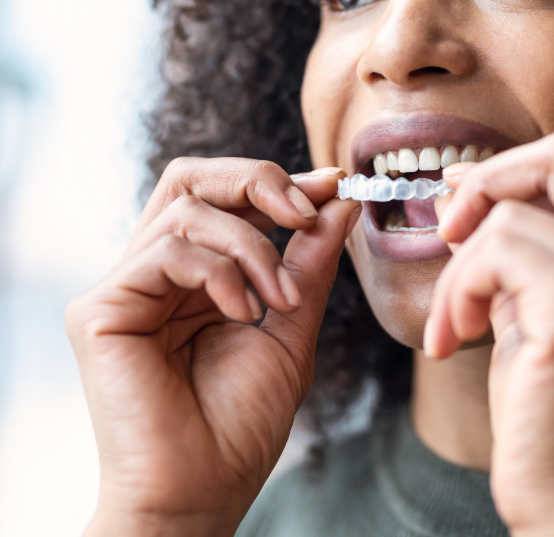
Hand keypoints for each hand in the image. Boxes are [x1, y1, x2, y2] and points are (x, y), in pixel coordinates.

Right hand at [66, 158, 361, 536]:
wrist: (203, 490)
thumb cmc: (241, 423)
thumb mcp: (291, 327)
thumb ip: (308, 263)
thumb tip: (337, 202)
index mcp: (195, 277)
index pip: (224, 200)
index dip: (276, 183)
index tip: (333, 185)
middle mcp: (156, 274)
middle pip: (191, 179)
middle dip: (257, 181)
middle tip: (304, 211)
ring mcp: (125, 288)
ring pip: (186, 209)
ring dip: (253, 246)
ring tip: (282, 299)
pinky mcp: (101, 309)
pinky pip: (167, 251)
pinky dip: (220, 273)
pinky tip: (244, 313)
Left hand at [426, 131, 553, 536]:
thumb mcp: (548, 317)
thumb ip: (526, 253)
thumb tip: (467, 195)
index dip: (514, 170)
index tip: (464, 202)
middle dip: (488, 179)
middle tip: (447, 228)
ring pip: (507, 219)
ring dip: (458, 272)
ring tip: (454, 326)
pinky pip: (492, 256)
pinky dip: (458, 291)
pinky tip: (454, 338)